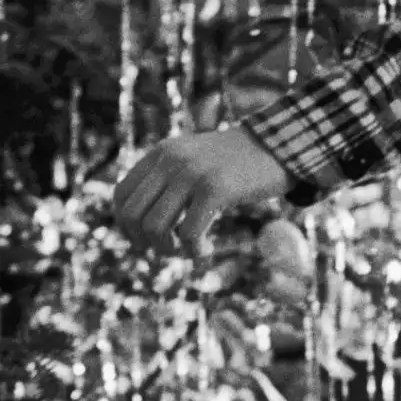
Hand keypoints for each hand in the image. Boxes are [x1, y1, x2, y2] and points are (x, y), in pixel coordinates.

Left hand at [111, 126, 290, 256]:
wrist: (279, 146)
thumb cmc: (237, 164)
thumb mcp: (194, 162)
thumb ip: (168, 180)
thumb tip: (140, 224)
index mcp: (161, 153)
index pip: (121, 195)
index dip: (126, 228)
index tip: (144, 243)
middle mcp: (170, 160)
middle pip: (132, 216)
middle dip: (145, 244)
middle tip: (167, 252)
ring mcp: (192, 173)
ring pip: (155, 228)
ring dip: (168, 251)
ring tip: (188, 252)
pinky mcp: (215, 189)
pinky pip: (189, 234)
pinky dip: (194, 252)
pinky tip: (205, 254)